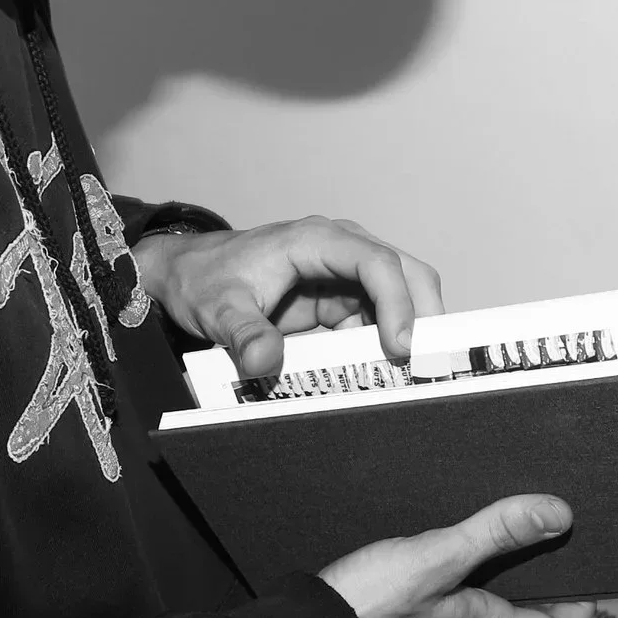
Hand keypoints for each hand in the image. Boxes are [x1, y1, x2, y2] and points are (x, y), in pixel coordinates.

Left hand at [133, 217, 441, 380]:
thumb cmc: (205, 279)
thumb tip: (265, 362)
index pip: (376, 262)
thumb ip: (243, 334)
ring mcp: (345, 275)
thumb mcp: (218, 309)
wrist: (187, 275)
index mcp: (316, 240)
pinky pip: (378, 321)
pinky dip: (388, 347)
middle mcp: (341, 249)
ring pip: (402, 297)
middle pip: (407, 272)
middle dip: (424, 316)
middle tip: (430, 364)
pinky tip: (387, 376)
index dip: (397, 302)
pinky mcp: (341, 300)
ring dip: (411, 334)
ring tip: (414, 378)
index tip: (401, 347)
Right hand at [322, 494, 595, 617]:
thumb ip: (495, 533)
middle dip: (539, 588)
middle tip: (541, 543)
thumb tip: (557, 515)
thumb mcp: (435, 556)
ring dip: (496, 585)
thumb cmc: (365, 607)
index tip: (583, 570)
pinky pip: (447, 615)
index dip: (581, 608)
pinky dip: (457, 588)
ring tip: (492, 540)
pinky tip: (436, 560)